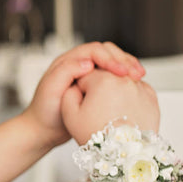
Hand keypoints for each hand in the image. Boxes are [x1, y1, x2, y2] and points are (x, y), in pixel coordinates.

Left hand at [25, 42, 146, 146]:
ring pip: (112, 64)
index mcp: (68, 62)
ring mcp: (88, 76)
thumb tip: (88, 62)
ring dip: (127, 68)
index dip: (110, 58)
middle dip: (123, 60)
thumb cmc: (44, 112)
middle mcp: (78, 65)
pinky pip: (113, 77)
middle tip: (136, 73)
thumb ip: (66, 71)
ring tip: (139, 78)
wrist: (42, 130)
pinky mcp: (95, 88)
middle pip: (107, 53)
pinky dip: (124, 79)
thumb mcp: (51, 90)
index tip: (121, 71)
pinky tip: (133, 86)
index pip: (94, 51)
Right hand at [61, 69, 159, 144]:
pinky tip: (123, 113)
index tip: (85, 106)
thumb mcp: (70, 115)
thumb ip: (68, 91)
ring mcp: (141, 88)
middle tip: (98, 111)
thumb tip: (76, 82)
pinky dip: (129, 98)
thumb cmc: (98, 136)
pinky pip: (136, 90)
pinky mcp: (152, 98)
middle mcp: (125, 79)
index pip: (86, 75)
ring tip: (111, 114)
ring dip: (115, 92)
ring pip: (121, 81)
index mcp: (103, 79)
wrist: (124, 155)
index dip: (81, 91)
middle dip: (99, 90)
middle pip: (105, 76)